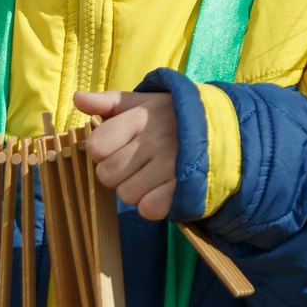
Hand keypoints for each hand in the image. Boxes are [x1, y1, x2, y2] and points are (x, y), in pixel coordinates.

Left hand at [74, 89, 181, 220]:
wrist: (228, 133)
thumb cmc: (175, 118)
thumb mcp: (145, 103)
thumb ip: (110, 101)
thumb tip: (78, 98)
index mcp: (142, 116)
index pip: (96, 146)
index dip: (104, 151)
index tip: (122, 146)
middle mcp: (156, 139)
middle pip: (107, 175)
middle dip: (119, 173)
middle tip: (140, 164)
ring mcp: (172, 165)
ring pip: (126, 194)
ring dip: (137, 190)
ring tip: (154, 176)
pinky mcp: (185, 189)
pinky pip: (149, 208)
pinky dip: (154, 204)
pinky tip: (164, 190)